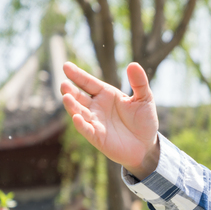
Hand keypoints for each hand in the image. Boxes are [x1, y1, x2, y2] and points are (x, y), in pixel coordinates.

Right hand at [60, 62, 160, 176]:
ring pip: (78, 112)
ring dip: (72, 106)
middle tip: (64, 84)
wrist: (146, 145)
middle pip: (78, 96)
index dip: (77, 75)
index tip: (66, 66)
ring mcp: (95, 121)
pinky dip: (81, 124)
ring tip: (67, 97)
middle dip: (70, 90)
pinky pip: (86, 129)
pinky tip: (76, 117)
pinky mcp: (97, 137)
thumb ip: (139, 83)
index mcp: (105, 94)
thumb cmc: (144, 120)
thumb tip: (133, 64)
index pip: (88, 82)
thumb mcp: (145, 99)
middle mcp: (96, 106)